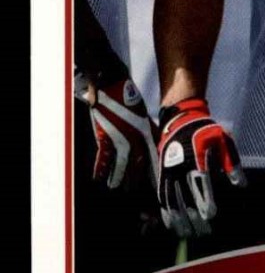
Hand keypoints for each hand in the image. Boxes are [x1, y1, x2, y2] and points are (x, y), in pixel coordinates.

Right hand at [75, 70, 157, 190]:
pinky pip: (103, 157)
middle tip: (133, 189)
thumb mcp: (142, 112)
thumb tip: (157, 139)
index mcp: (145, 129)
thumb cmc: (127, 95)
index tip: (157, 182)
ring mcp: (119, 136)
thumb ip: (148, 127)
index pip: (152, 153)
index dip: (154, 169)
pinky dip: (100, 168)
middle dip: (135, 177)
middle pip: (137, 162)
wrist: (111, 82)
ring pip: (121, 163)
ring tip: (117, 187)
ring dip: (119, 177)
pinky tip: (98, 178)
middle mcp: (134, 135)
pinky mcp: (104, 135)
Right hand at [157, 98, 245, 237]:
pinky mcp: (162, 175)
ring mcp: (168, 172)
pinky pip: (161, 197)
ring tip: (188, 235)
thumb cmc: (206, 131)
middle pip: (185, 197)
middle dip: (194, 217)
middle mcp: (179, 167)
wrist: (180, 120)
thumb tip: (241, 186)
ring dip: (180, 219)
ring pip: (171, 201)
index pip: (200, 183)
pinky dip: (166, 213)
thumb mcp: (223, 140)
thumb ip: (232, 163)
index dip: (205, 200)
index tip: (212, 215)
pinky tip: (172, 226)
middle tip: (205, 233)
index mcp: (195, 158)